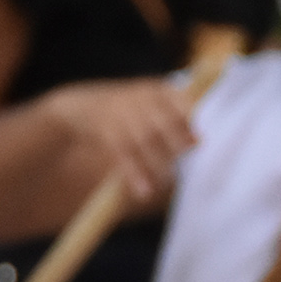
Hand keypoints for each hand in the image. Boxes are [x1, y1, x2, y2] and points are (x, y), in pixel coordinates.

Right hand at [46, 76, 196, 207]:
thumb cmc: (127, 112)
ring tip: (163, 182)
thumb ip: (174, 120)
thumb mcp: (150, 106)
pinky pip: (123, 154)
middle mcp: (139, 98)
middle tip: (180, 166)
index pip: (177, 101)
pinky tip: (143, 191)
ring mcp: (120, 112)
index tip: (198, 141)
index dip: (188, 120)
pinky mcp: (104, 130)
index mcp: (155, 91)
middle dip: (174, 145)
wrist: (81, 106)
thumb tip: (199, 141)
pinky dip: (134, 173)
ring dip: (156, 164)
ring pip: (144, 140)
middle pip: (161, 122)